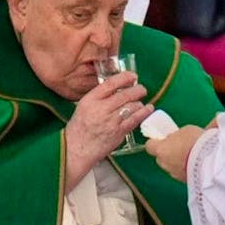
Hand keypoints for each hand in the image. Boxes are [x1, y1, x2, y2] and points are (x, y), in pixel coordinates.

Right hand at [64, 71, 153, 189]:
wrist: (77, 149)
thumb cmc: (80, 127)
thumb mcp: (84, 106)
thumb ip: (99, 96)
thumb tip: (118, 87)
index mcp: (90, 99)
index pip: (111, 83)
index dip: (125, 77)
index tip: (133, 76)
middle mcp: (101, 108)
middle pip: (125, 94)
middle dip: (137, 89)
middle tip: (141, 89)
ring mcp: (111, 121)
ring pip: (132, 106)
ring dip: (140, 102)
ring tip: (141, 102)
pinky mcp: (118, 132)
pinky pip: (135, 119)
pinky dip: (143, 112)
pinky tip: (147, 109)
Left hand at [145, 125, 204, 182]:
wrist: (212, 162)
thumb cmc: (197, 142)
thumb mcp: (185, 131)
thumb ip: (176, 136)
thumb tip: (173, 139)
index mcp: (161, 150)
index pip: (149, 146)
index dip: (155, 143)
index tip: (163, 140)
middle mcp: (165, 164)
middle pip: (160, 158)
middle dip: (167, 153)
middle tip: (180, 147)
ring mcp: (174, 175)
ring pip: (171, 167)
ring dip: (177, 162)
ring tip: (191, 156)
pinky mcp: (185, 182)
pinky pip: (182, 173)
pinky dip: (186, 169)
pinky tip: (197, 164)